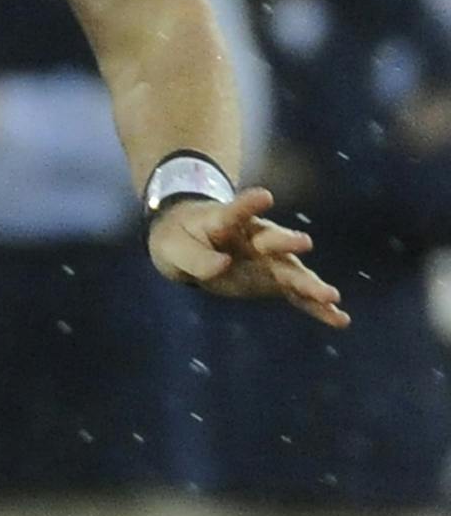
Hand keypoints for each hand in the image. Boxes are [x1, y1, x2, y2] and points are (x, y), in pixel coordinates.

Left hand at [147, 186, 349, 327]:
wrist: (191, 246)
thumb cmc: (181, 240)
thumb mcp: (175, 248)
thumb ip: (197, 258)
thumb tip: (223, 266)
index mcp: (226, 221)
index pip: (236, 211)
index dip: (248, 203)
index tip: (264, 197)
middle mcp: (255, 238)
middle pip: (273, 239)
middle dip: (287, 243)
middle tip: (305, 243)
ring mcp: (268, 260)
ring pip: (292, 270)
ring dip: (310, 284)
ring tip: (332, 297)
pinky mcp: (274, 282)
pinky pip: (297, 295)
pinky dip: (316, 307)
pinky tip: (338, 319)